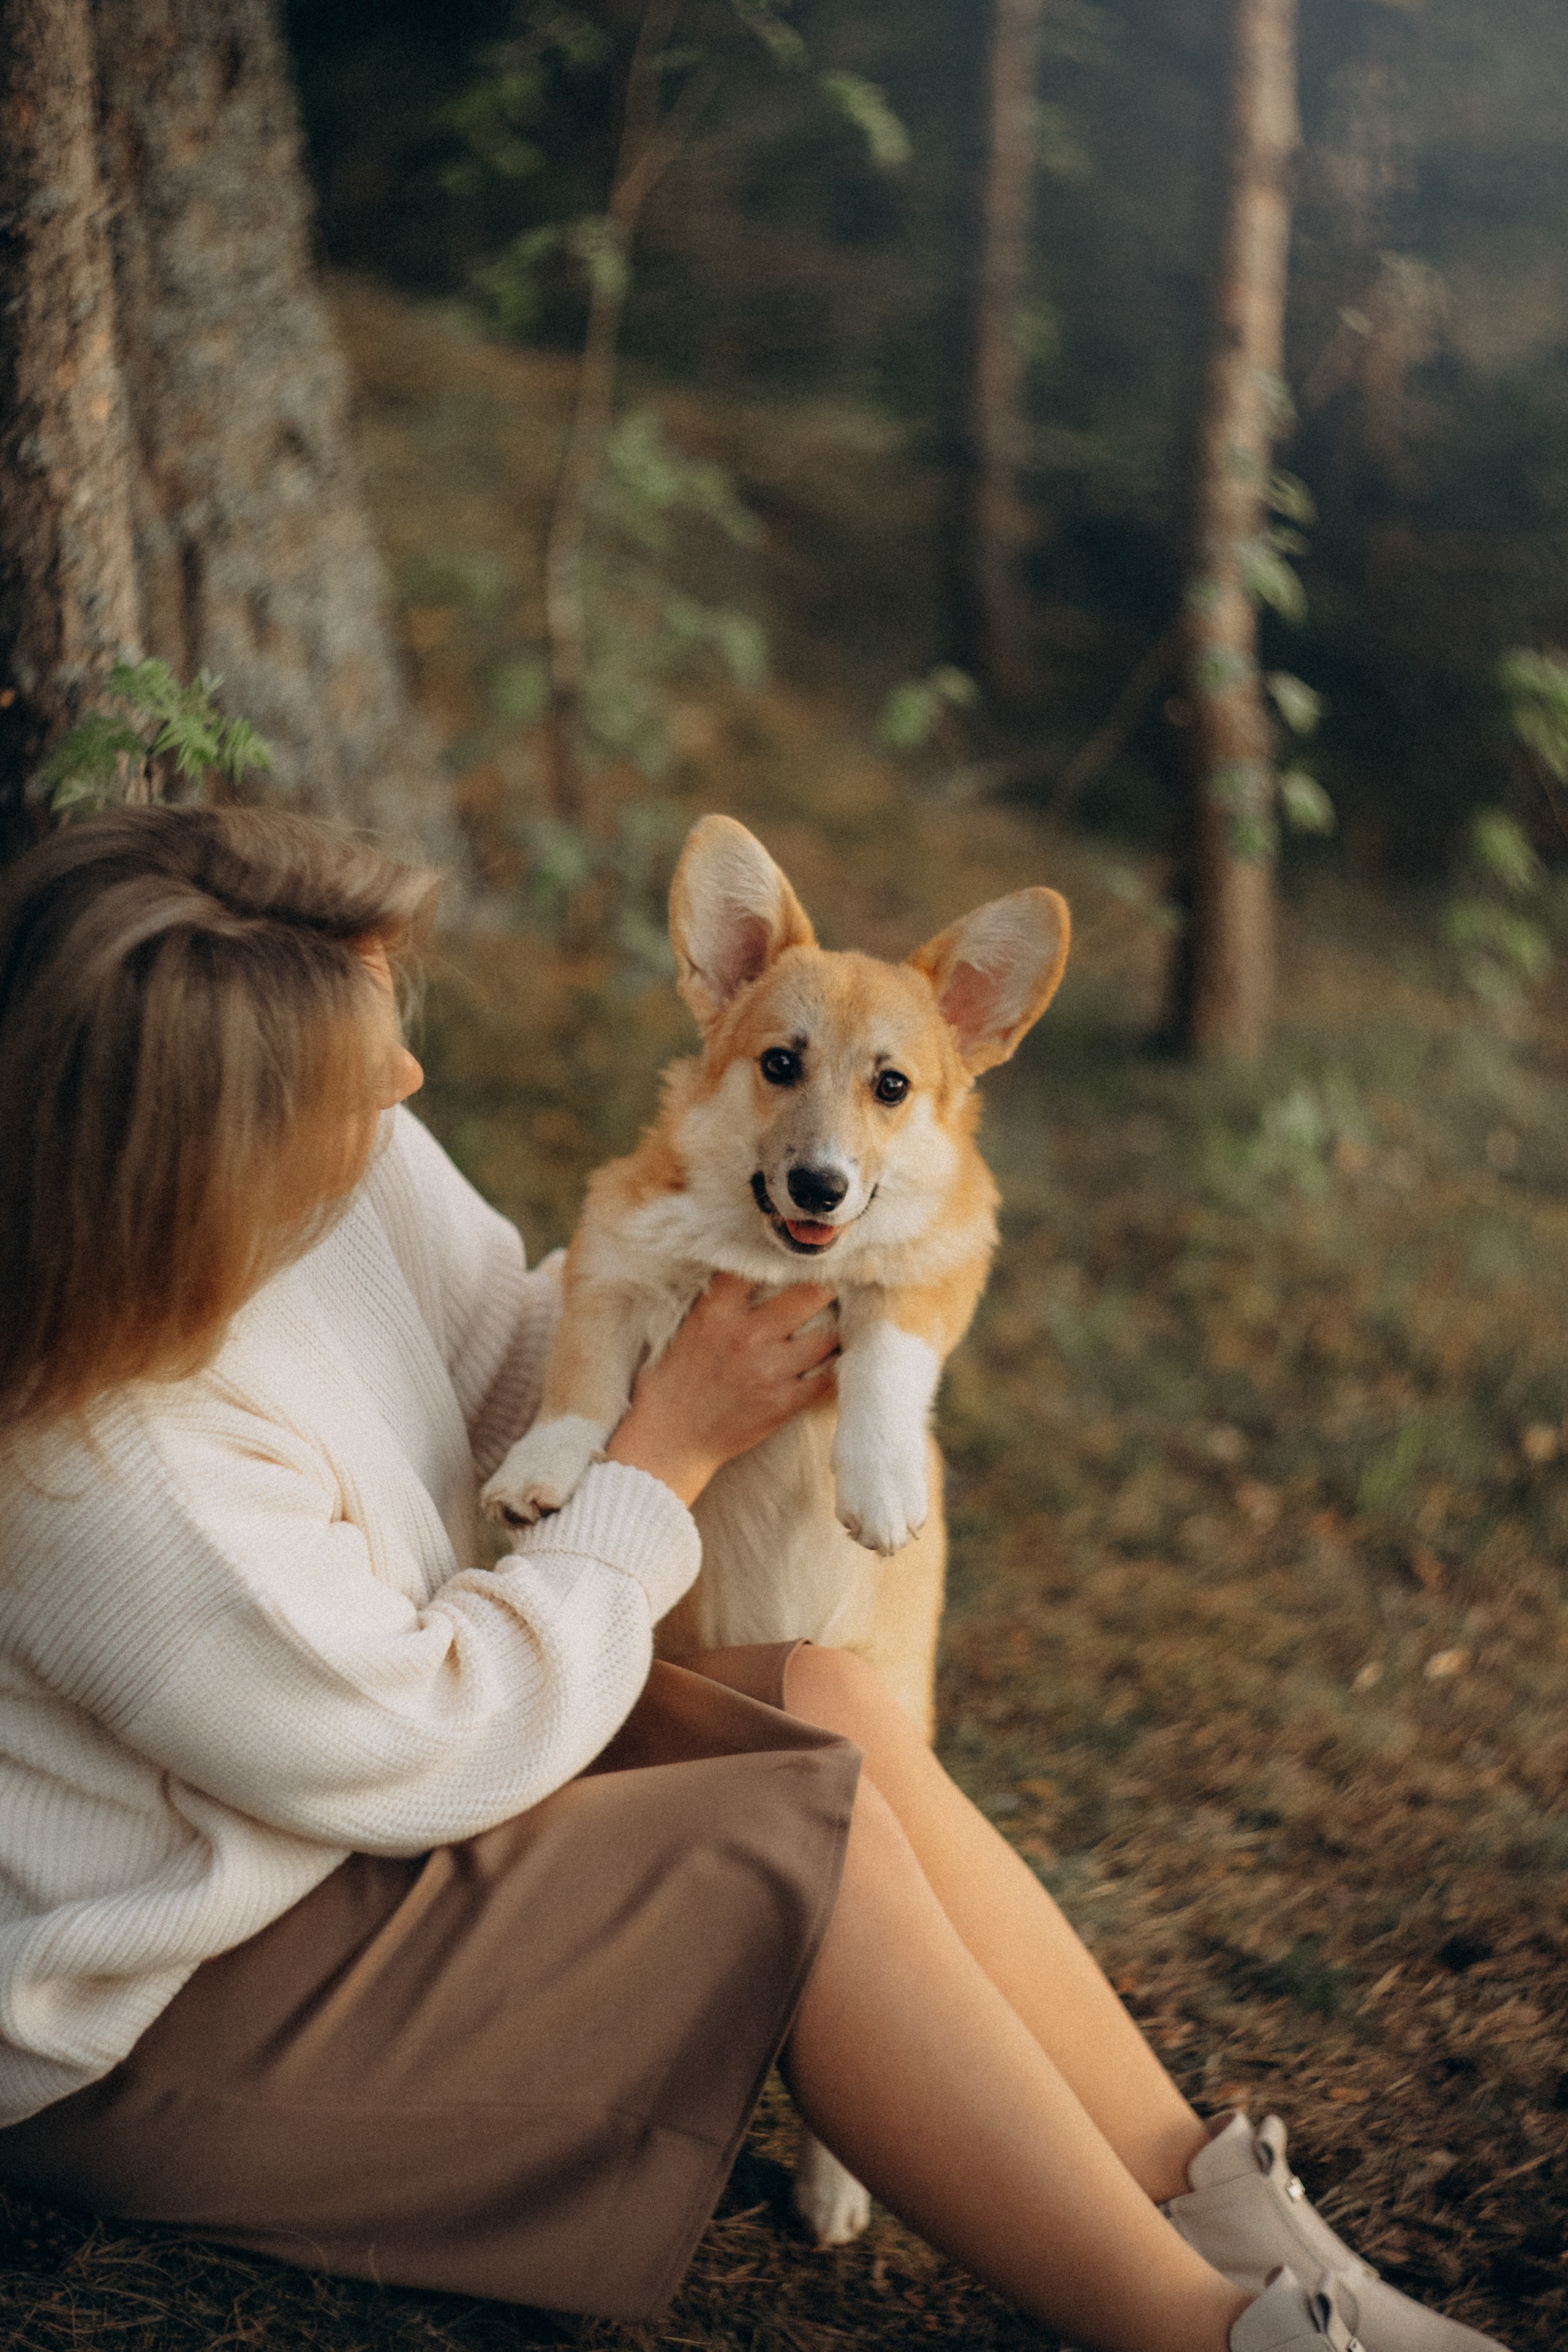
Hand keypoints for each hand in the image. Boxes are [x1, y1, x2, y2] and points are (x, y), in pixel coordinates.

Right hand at [603, 1273, 837, 1505]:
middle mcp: (748, 1334)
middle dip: (827, 1286)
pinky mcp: (784, 1402)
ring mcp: (770, 1369)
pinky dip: (837, 1368)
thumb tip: (747, 1276)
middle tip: (837, 1284)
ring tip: (841, 1326)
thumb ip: (717, 1303)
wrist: (668, 1441)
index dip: (782, 1257)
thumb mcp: (686, 1329)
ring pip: (829, 1336)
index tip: (797, 1257)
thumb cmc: (670, 1384)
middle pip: (809, 1293)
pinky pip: (829, 1378)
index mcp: (717, 1311)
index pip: (758, 1265)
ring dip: (837, 1330)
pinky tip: (837, 1362)